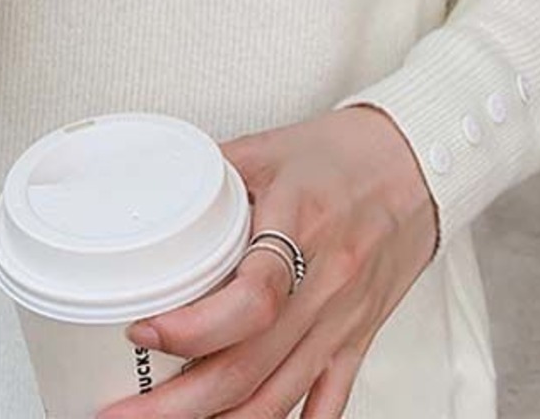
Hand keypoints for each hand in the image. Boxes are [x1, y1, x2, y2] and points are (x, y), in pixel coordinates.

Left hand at [94, 105, 438, 418]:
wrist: (418, 163)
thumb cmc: (345, 154)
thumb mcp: (268, 148)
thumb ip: (211, 172)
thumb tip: (149, 189)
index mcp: (301, 225)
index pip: (251, 298)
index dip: (193, 328)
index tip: (143, 330)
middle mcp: (325, 283)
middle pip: (251, 367)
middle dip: (178, 404)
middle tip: (121, 412)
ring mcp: (342, 320)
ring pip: (277, 398)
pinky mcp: (357, 339)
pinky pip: (324, 403)